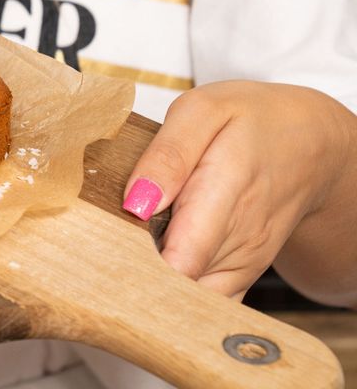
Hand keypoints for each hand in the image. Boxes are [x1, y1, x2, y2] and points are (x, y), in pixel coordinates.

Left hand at [124, 80, 355, 300]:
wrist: (311, 147)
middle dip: (130, 266)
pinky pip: (200, 300)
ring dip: (148, 276)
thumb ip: (168, 154)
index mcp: (225, 191)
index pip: (179, 258)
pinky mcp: (239, 277)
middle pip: (172, 281)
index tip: (100, 246)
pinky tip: (153, 259)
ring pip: (183, 295)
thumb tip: (135, 202)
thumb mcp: (204, 111)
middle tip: (102, 239)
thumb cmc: (251, 123)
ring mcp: (241, 264)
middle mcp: (238, 239)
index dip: (132, 263)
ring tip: (126, 242)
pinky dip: (171, 288)